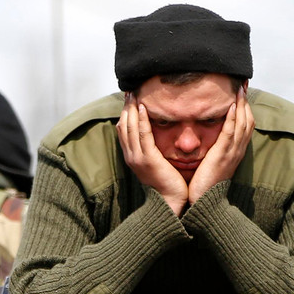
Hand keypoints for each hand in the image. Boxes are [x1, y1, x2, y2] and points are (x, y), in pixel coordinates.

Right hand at [118, 92, 187, 214]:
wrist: (170, 202)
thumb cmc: (168, 184)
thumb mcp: (156, 164)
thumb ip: (153, 150)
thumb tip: (157, 137)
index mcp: (132, 156)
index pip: (124, 130)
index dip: (125, 113)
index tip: (129, 99)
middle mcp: (131, 156)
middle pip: (123, 126)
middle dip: (126, 107)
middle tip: (130, 90)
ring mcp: (137, 157)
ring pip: (130, 127)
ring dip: (131, 109)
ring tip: (134, 93)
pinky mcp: (148, 159)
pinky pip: (142, 135)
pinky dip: (141, 120)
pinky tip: (142, 107)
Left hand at [187, 86, 253, 203]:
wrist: (205, 203)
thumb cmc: (204, 185)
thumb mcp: (212, 163)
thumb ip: (214, 150)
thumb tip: (209, 138)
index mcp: (235, 151)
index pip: (245, 124)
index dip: (244, 108)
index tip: (241, 93)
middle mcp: (237, 150)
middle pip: (248, 120)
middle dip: (246, 101)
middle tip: (243, 84)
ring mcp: (232, 152)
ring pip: (242, 123)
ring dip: (241, 104)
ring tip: (239, 88)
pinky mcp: (223, 155)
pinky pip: (231, 133)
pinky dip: (233, 118)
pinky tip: (232, 105)